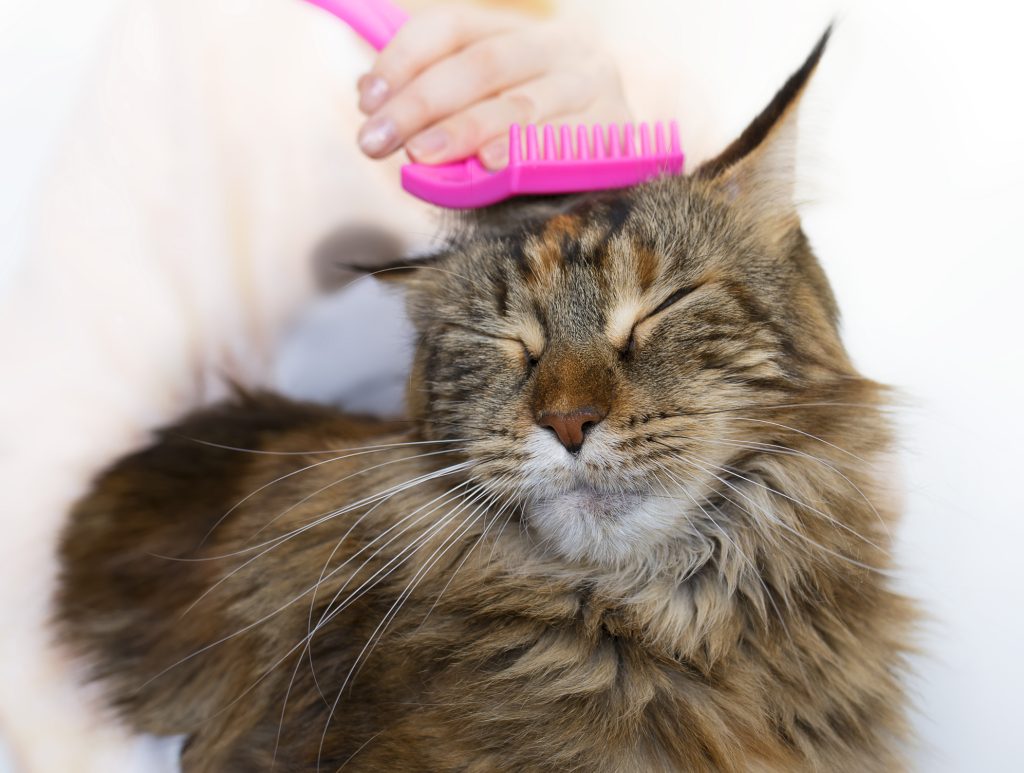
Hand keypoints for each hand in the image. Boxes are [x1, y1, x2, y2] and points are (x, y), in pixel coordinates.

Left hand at [355, 4, 631, 169]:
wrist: (630, 140)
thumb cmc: (542, 123)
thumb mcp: (494, 94)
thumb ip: (437, 92)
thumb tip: (371, 95)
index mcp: (519, 30)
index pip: (452, 27)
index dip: (404, 58)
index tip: (367, 100)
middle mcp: (558, 48)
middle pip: (481, 65)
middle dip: (420, 102)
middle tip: (374, 141)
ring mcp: (589, 88)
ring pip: (520, 104)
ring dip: (464, 130)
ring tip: (419, 156)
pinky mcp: (612, 132)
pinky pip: (560, 144)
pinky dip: (522, 154)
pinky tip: (491, 166)